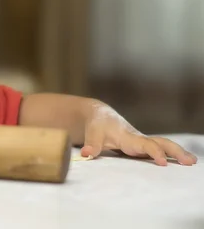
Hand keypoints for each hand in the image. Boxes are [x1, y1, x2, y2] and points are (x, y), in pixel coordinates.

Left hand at [80, 104, 197, 165]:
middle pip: (160, 143)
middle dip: (175, 151)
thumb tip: (87, 154)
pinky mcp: (141, 145)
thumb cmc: (96, 124)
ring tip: (192, 162)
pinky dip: (171, 154)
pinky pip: (159, 148)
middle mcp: (138, 138)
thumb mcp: (92, 134)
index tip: (163, 163)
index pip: (144, 145)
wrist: (99, 115)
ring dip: (177, 152)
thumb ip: (91, 145)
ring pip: (163, 145)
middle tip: (189, 162)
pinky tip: (181, 161)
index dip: (154, 152)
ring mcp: (141, 141)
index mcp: (128, 136)